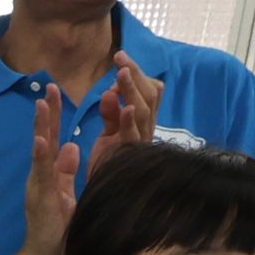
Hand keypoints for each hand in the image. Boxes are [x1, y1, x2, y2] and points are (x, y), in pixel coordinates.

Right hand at [20, 83, 82, 254]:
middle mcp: (40, 175)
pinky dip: (41, 157)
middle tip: (50, 86)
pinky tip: (42, 140)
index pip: (52, 137)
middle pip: (44, 137)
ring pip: (40, 151)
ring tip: (42, 104)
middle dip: (48, 111)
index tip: (56, 91)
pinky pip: (41, 175)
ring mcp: (39, 186)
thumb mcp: (64, 193)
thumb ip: (64, 170)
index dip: (55, 115)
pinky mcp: (41, 199)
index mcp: (49, 173)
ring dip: (41, 127)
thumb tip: (71, 147)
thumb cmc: (57, 229)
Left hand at [90, 57, 161, 171]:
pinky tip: (127, 108)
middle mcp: (146, 130)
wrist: (105, 197)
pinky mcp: (129, 158)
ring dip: (132, 91)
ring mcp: (140, 143)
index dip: (137, 73)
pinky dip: (130, 122)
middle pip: (149, 96)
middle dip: (135, 75)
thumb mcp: (109, 132)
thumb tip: (110, 91)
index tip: (120, 57)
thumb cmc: (108, 163)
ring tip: (121, 73)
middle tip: (120, 58)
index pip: (148, 91)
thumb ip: (110, 112)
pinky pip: (132, 138)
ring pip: (143, 112)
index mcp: (142, 122)